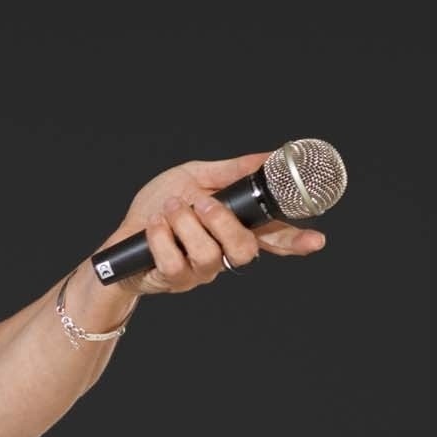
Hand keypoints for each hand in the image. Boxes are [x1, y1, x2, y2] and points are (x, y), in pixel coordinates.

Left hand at [106, 151, 328, 295]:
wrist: (119, 240)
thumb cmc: (158, 208)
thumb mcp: (193, 178)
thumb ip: (229, 172)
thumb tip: (267, 156)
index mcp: (233, 228)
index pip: (273, 238)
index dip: (297, 240)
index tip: (316, 239)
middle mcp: (223, 253)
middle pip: (244, 250)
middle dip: (223, 223)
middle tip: (201, 204)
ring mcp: (201, 270)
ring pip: (210, 255)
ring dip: (185, 225)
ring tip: (170, 209)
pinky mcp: (174, 280)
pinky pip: (175, 262)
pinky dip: (161, 237)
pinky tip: (155, 225)